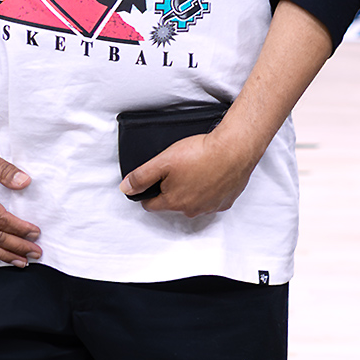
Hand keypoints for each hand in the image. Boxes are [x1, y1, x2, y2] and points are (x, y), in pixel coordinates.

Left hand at [121, 120, 265, 217]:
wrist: (234, 149)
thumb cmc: (200, 154)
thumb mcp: (162, 161)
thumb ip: (141, 177)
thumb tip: (125, 189)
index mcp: (173, 202)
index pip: (150, 204)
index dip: (148, 190)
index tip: (153, 179)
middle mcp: (191, 210)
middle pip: (173, 204)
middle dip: (171, 190)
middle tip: (177, 169)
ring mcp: (210, 207)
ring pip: (193, 202)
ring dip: (192, 191)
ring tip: (196, 170)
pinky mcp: (226, 201)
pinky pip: (213, 199)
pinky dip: (210, 190)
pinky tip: (211, 175)